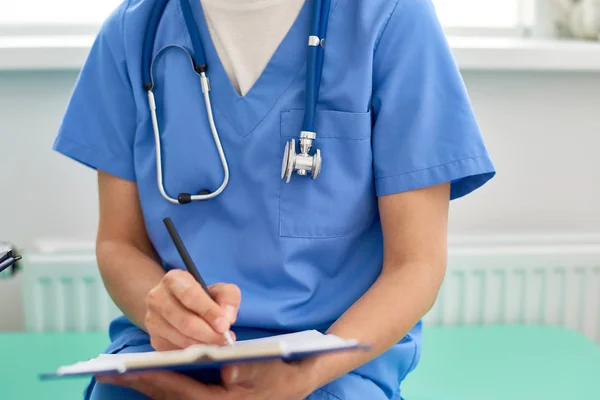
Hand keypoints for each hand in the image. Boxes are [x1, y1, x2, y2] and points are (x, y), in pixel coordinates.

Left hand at [98, 360, 315, 399]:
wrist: (300, 379)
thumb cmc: (286, 372)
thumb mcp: (273, 369)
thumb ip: (250, 370)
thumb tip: (227, 370)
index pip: (185, 392)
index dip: (158, 379)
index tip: (131, 369)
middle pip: (171, 397)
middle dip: (141, 383)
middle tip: (109, 370)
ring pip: (173, 398)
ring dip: (148, 384)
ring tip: (121, 370)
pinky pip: (181, 395)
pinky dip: (163, 385)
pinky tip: (149, 374)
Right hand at [145, 269, 240, 350]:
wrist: (177, 305)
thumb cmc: (202, 296)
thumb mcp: (218, 289)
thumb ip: (228, 298)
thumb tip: (227, 318)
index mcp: (173, 279)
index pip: (190, 295)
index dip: (209, 312)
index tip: (224, 325)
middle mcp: (157, 298)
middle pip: (185, 321)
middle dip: (209, 334)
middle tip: (226, 340)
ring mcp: (153, 320)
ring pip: (181, 338)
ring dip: (204, 345)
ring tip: (219, 344)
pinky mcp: (154, 339)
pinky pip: (176, 350)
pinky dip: (194, 353)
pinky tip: (206, 348)